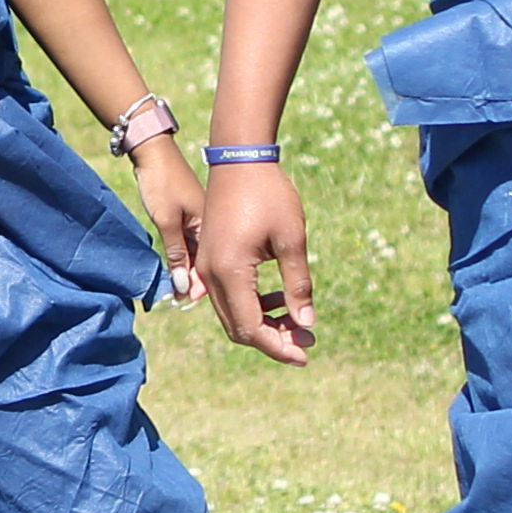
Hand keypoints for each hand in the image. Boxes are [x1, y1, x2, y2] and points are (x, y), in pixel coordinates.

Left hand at [122, 135, 205, 287]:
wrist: (155, 149)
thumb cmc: (162, 181)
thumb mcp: (166, 220)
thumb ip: (175, 253)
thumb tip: (182, 285)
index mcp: (208, 227)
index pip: (206, 266)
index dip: (197, 287)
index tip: (184, 303)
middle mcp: (208, 226)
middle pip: (202, 263)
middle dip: (191, 282)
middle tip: (177, 302)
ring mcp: (198, 220)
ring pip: (195, 254)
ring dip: (186, 271)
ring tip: (175, 292)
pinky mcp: (188, 214)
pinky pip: (189, 242)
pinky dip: (183, 256)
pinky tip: (176, 268)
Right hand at [198, 157, 313, 366]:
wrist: (239, 158)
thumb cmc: (269, 194)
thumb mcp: (291, 240)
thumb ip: (298, 285)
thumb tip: (306, 324)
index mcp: (230, 272)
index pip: (251, 328)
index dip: (278, 347)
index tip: (306, 354)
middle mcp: (210, 274)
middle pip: (238, 328)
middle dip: (272, 340)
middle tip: (306, 340)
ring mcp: (205, 266)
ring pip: (231, 314)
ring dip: (262, 324)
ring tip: (296, 320)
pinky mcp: (209, 258)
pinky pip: (226, 296)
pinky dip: (250, 306)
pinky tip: (276, 298)